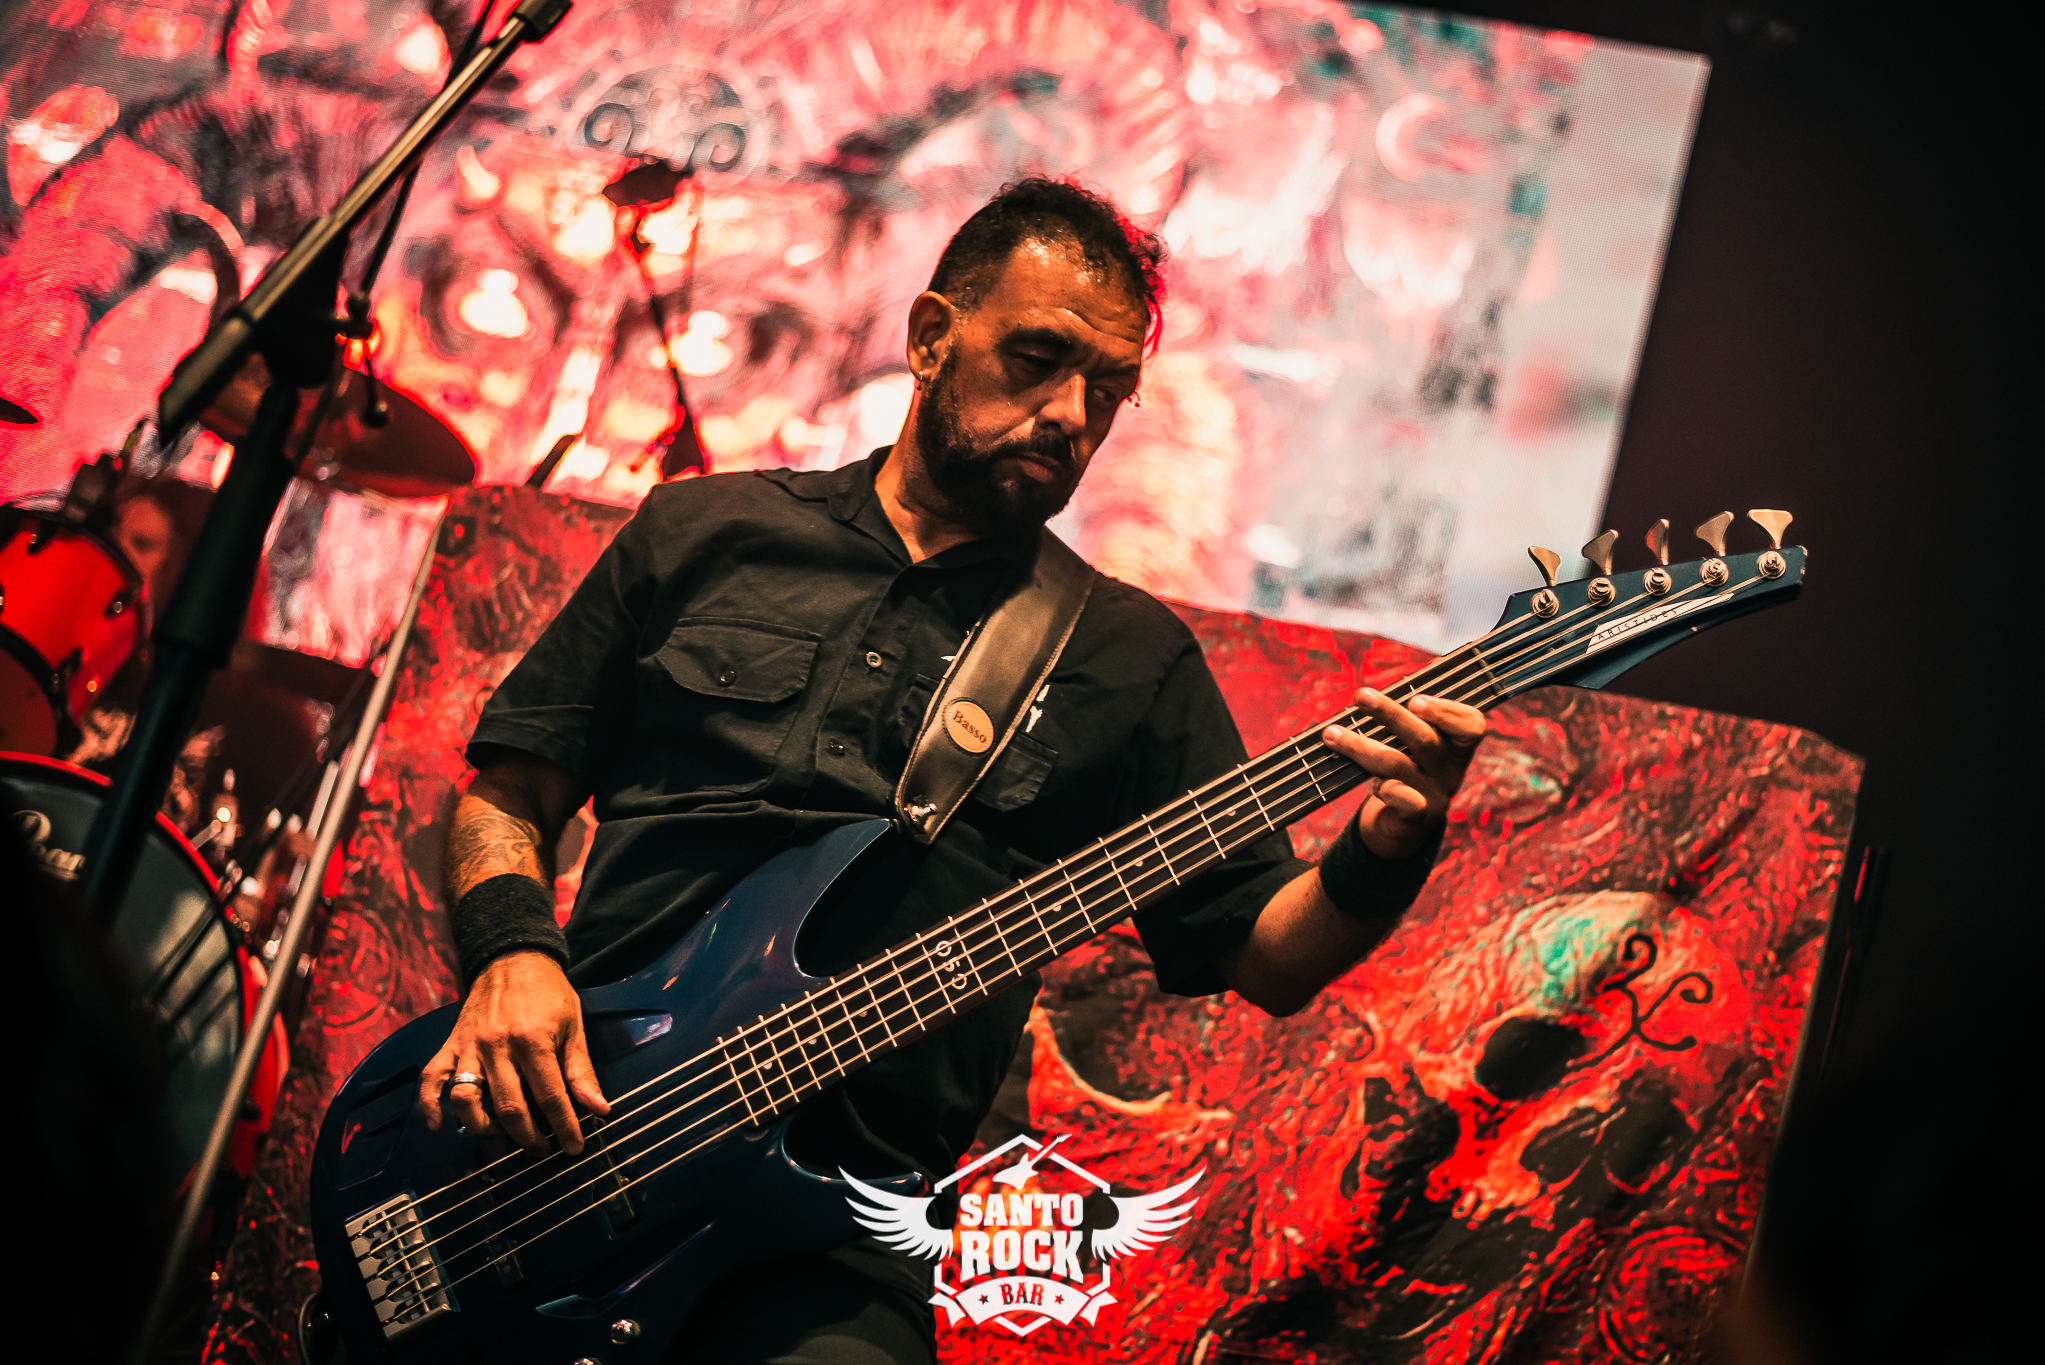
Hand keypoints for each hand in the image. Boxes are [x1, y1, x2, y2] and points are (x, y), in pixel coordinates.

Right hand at [418, 951, 609, 1153]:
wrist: (513, 958)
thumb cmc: (547, 992)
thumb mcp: (573, 1026)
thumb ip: (581, 1070)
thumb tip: (598, 1108)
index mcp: (533, 1040)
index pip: (551, 1096)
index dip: (565, 1127)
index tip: (574, 1147)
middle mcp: (498, 1046)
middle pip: (509, 1107)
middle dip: (528, 1137)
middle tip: (541, 1149)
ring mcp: (470, 1046)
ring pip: (466, 1100)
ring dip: (482, 1129)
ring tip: (501, 1137)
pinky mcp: (450, 1045)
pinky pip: (432, 1080)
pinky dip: (429, 1107)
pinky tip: (439, 1129)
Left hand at [1320, 687, 1486, 858]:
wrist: (1405, 825)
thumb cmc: (1408, 769)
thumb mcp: (1415, 744)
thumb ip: (1411, 716)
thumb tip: (1399, 680)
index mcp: (1456, 747)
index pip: (1471, 726)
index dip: (1447, 711)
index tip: (1415, 698)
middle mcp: (1449, 770)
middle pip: (1425, 740)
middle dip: (1390, 714)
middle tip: (1361, 696)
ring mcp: (1435, 795)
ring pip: (1398, 765)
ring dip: (1361, 746)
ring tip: (1332, 734)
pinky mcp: (1418, 817)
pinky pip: (1403, 800)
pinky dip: (1384, 788)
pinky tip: (1371, 784)